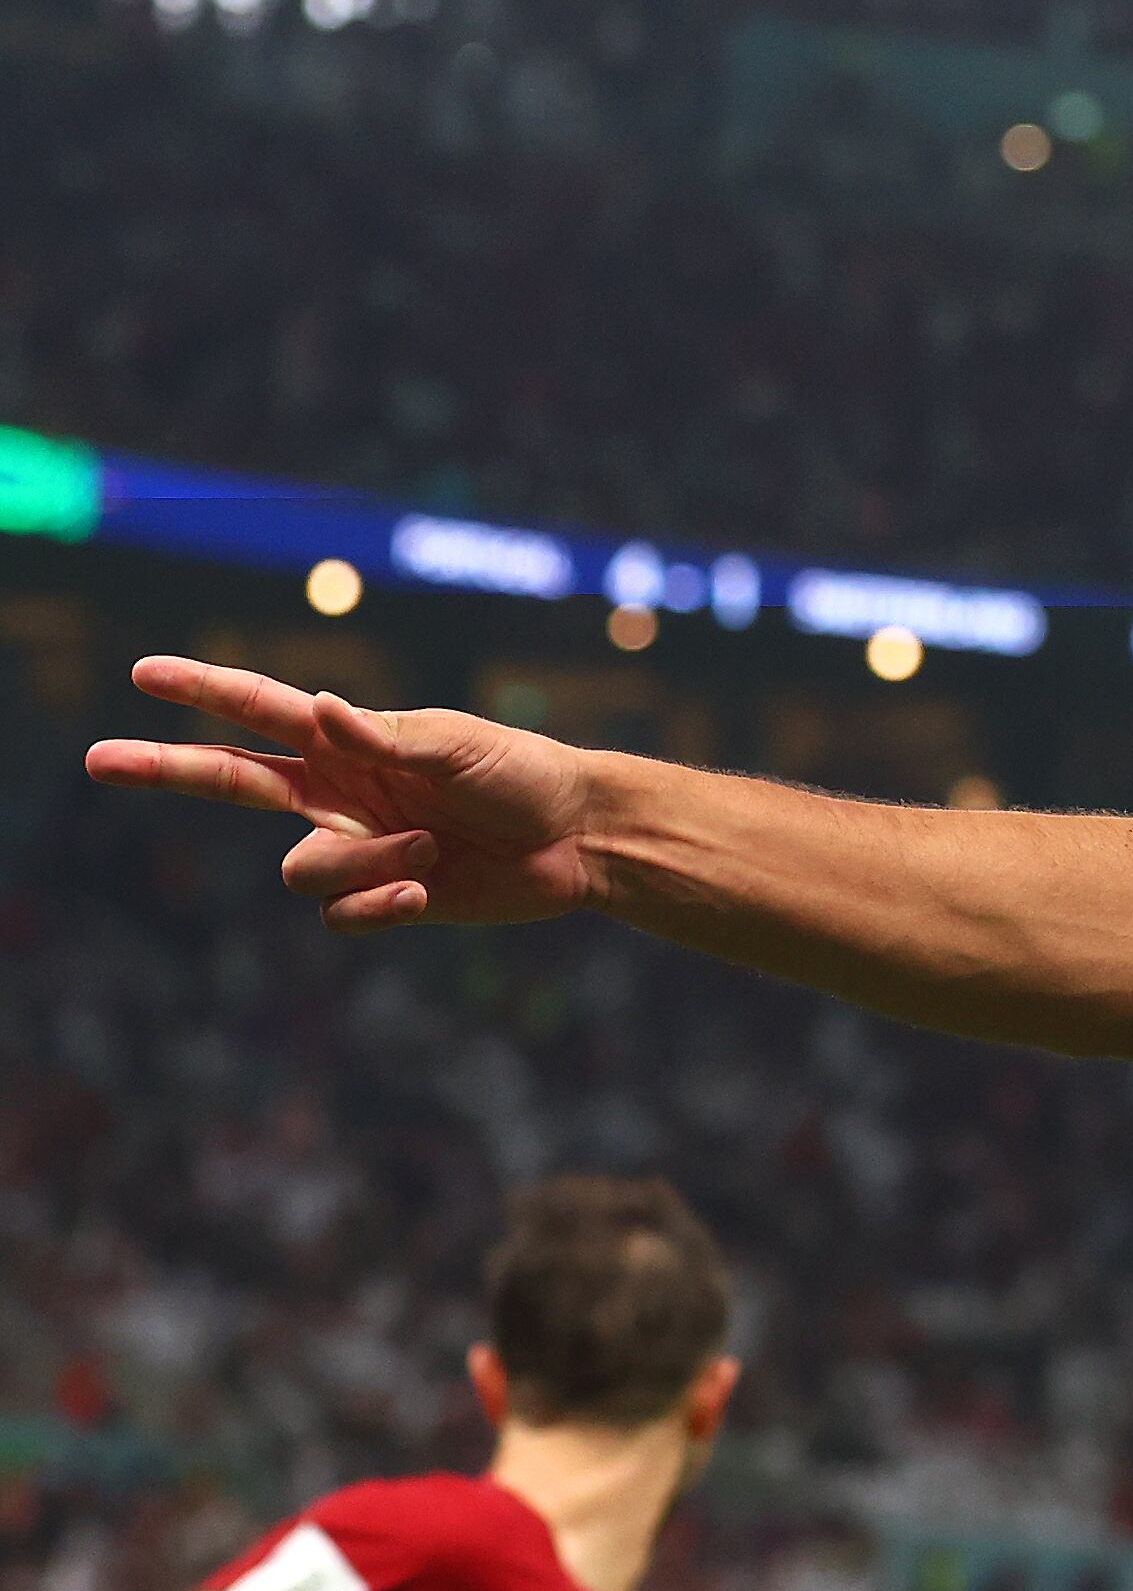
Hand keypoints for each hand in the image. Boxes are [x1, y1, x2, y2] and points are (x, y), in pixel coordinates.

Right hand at [82, 656, 598, 931]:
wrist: (576, 837)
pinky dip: (379, 906)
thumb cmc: (522, 773)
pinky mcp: (385, 899)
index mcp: (349, 744)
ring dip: (365, 865)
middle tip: (98, 759)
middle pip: (229, 782)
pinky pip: (341, 917)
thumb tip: (316, 707)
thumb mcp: (457, 746)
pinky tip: (425, 892)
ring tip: (430, 851)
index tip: (144, 673)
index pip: (259, 712)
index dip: (203, 691)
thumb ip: (383, 736)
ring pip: (302, 871)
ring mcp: (358, 848)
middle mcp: (339, 794)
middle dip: (165, 769)